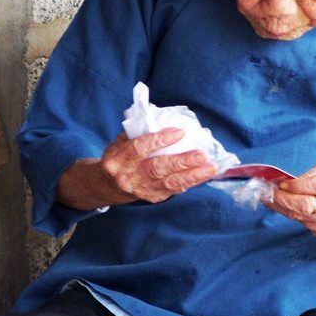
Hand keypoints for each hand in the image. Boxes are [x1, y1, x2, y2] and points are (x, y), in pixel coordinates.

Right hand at [55, 128, 217, 209]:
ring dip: (193, 175)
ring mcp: (141, 190)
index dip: (160, 140)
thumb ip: (137, 132)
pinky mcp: (151, 197)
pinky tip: (203, 175)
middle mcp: (128, 177)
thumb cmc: (117, 157)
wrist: (105, 186)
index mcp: (117, 160)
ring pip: (170, 183)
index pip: (139, 148)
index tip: (180, 132)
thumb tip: (160, 118)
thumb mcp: (118, 142)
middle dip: (182, 161)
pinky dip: (189, 182)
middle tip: (202, 154)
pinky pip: (173, 190)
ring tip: (210, 167)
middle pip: (158, 168)